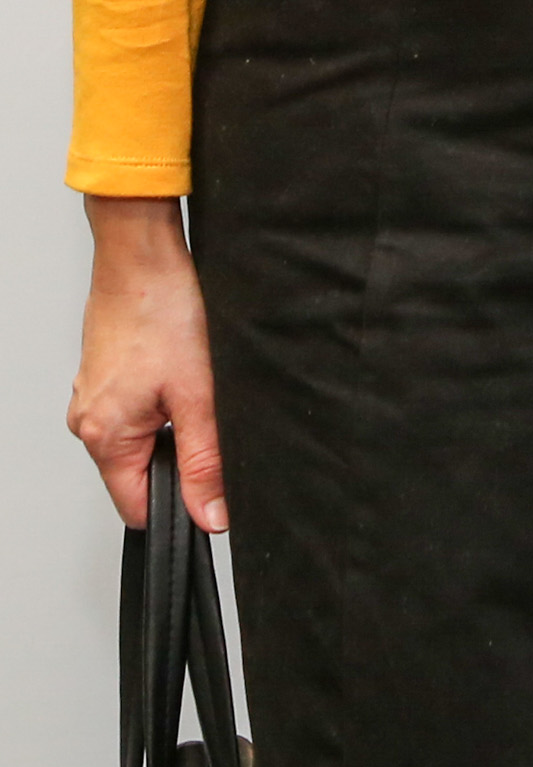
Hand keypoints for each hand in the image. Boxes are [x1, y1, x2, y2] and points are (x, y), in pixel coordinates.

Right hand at [69, 196, 226, 531]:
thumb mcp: (197, 394)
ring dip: (170, 423)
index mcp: (103, 436)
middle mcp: (87, 421)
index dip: (177, 504)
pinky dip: (160, 398)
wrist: (142, 252)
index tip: (208, 482)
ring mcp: (92, 395)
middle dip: (177, 456)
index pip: (138, 507)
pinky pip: (133, 408)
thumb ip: (205, 460)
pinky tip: (176, 367)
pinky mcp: (103, 374)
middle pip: (138, 473)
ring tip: (188, 382)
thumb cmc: (161, 309)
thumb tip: (211, 514)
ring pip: (139, 438)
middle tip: (202, 412)